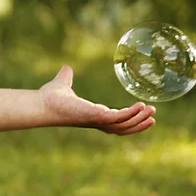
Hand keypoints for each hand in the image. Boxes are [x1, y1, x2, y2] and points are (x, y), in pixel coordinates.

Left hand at [39, 65, 155, 135]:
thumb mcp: (63, 83)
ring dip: (139, 120)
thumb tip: (66, 67)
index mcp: (93, 115)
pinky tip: (141, 106)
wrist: (42, 102)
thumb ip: (67, 76)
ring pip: (124, 125)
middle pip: (123, 127)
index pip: (115, 121)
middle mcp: (97, 121)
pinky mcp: (98, 117)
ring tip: (152, 112)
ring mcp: (98, 120)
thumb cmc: (51, 97)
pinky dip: (131, 114)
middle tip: (153, 117)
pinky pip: (119, 118)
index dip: (129, 118)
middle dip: (139, 124)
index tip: (141, 111)